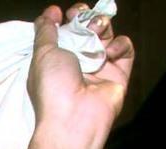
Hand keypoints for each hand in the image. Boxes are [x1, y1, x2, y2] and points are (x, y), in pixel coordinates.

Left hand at [27, 4, 133, 148]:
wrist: (74, 118)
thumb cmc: (53, 87)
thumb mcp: (42, 54)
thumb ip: (45, 31)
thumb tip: (50, 13)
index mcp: (56, 59)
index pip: (64, 31)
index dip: (65, 19)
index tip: (61, 13)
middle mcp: (77, 62)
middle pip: (86, 30)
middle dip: (85, 17)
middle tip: (82, 16)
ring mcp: (99, 67)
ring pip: (106, 36)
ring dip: (102, 27)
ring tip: (96, 30)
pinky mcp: (118, 73)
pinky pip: (124, 50)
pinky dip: (119, 45)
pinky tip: (108, 53)